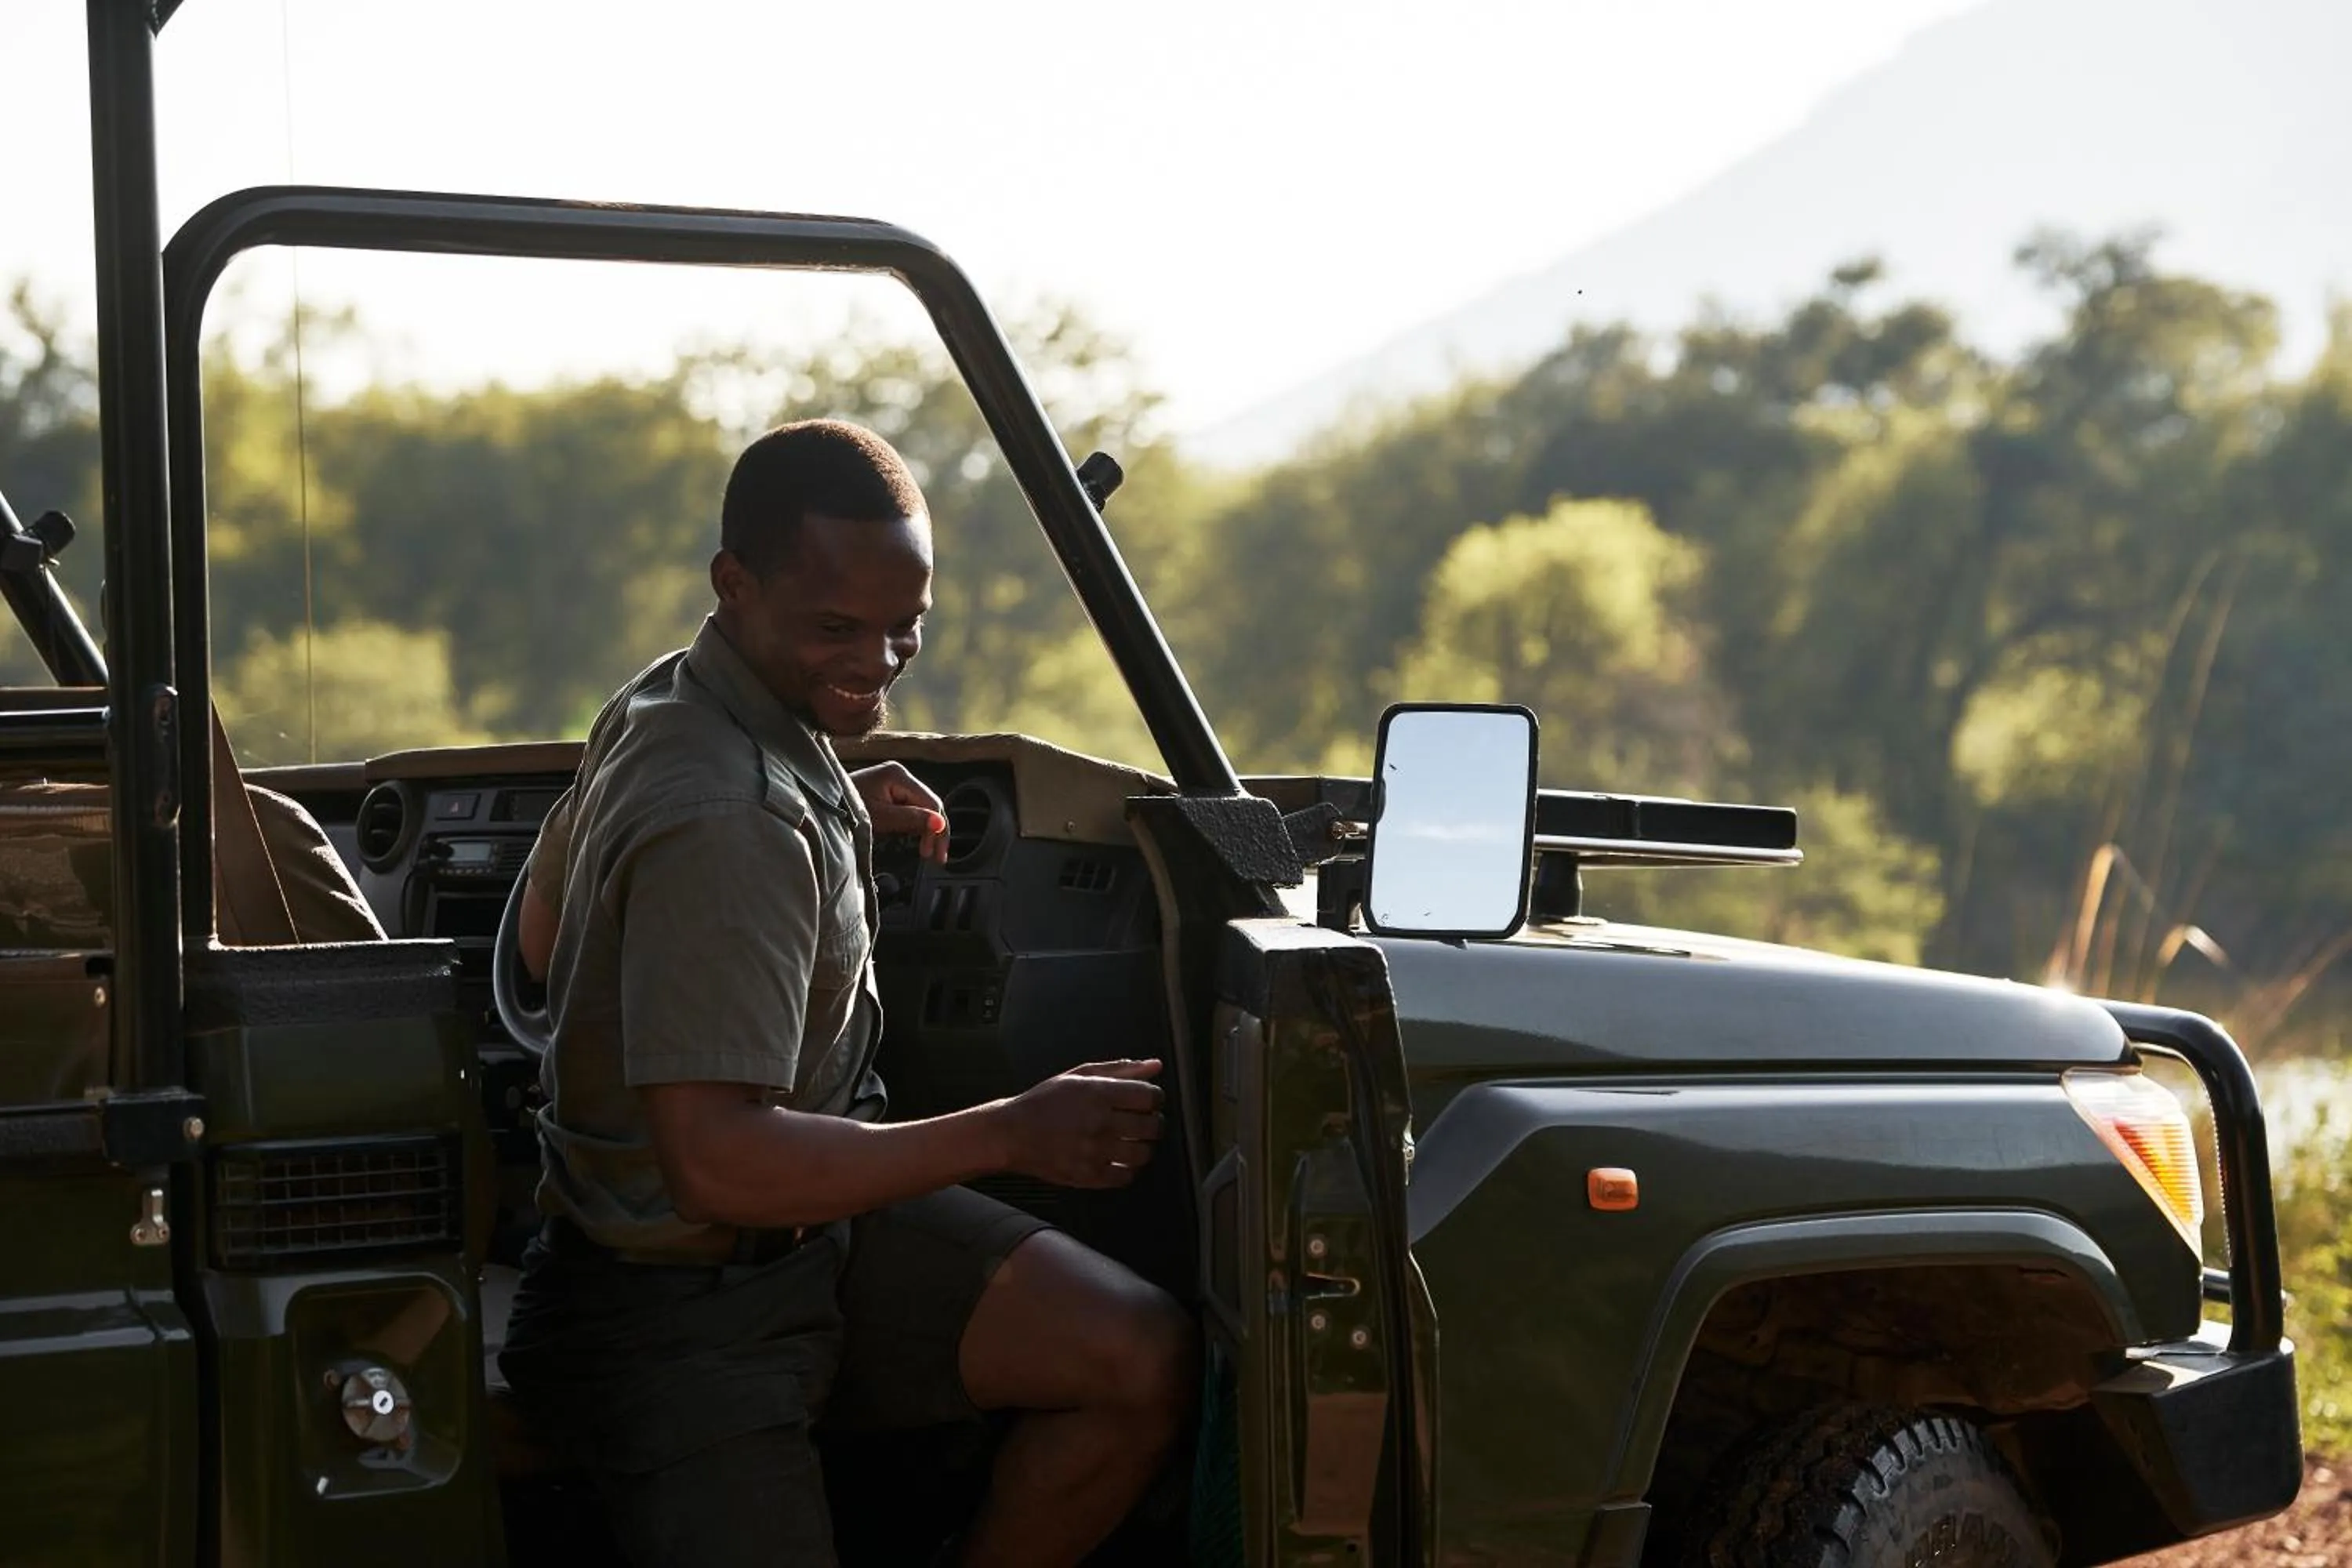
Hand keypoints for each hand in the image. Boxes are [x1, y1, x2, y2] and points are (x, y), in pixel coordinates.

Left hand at [851, 762, 947, 864]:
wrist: (819, 803)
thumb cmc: (844, 808)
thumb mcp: (879, 818)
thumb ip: (911, 820)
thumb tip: (939, 824)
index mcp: (898, 775)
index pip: (931, 802)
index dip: (937, 829)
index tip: (935, 854)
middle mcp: (900, 774)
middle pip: (929, 805)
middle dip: (934, 832)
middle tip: (935, 857)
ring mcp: (895, 782)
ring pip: (922, 808)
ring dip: (926, 830)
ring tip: (926, 852)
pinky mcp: (889, 792)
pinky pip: (911, 809)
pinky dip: (915, 826)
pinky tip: (916, 840)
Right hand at [994, 1060, 1165, 1188]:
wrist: (1011, 1134)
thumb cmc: (1043, 1102)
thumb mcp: (1079, 1076)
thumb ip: (1120, 1070)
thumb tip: (1154, 1066)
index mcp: (1099, 1094)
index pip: (1150, 1097)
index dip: (1154, 1098)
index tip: (1146, 1101)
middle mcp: (1100, 1123)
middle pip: (1152, 1126)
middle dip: (1152, 1122)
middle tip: (1141, 1121)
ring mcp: (1095, 1152)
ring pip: (1144, 1153)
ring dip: (1142, 1146)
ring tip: (1130, 1140)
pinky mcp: (1089, 1175)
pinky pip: (1126, 1176)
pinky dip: (1127, 1168)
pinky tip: (1117, 1158)